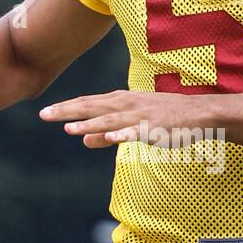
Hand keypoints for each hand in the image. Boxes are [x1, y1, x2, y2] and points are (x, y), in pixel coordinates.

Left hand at [39, 90, 209, 148]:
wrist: (198, 113)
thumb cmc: (163, 117)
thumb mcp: (131, 122)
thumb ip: (105, 133)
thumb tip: (82, 141)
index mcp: (120, 102)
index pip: (87, 103)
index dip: (66, 108)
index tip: (44, 112)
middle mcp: (126, 105)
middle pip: (92, 107)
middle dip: (67, 111)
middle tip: (44, 115)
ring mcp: (139, 116)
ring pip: (110, 120)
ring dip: (90, 124)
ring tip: (70, 129)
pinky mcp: (154, 128)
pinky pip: (135, 132)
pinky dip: (122, 134)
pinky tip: (110, 139)